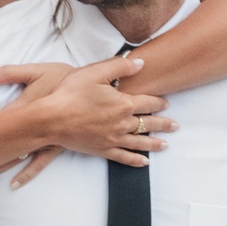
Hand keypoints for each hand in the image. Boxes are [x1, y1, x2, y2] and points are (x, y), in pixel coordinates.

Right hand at [0, 58, 173, 180]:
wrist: (51, 118)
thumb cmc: (70, 93)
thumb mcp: (95, 72)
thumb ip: (120, 67)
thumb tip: (140, 63)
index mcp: (123, 104)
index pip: (148, 103)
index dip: (159, 102)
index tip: (166, 103)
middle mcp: (122, 123)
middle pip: (148, 124)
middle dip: (163, 124)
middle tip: (175, 126)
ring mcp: (112, 139)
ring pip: (139, 142)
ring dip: (154, 143)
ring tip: (165, 145)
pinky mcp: (101, 149)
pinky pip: (123, 157)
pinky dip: (135, 160)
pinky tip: (143, 162)